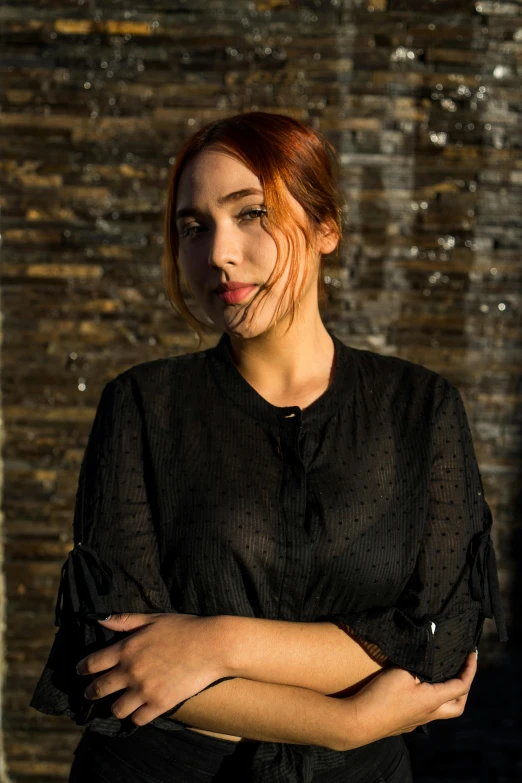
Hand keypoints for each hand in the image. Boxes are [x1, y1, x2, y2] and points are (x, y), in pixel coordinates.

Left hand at [76, 612, 225, 725]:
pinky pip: (137, 719)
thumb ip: (124, 621)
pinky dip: (136, 716)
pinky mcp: (160, 704)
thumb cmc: (184, 627)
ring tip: (118, 704)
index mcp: (127, 648)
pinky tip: (138, 711)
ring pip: (116, 709)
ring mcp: (144, 690)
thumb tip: (99, 620)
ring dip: (115, 706)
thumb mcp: (153, 619)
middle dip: (91, 692)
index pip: (93, 663)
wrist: (212, 645)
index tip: (80, 671)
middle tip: (91, 693)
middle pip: (99, 689)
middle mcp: (131, 671)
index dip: (83, 668)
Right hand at [346, 650, 477, 748]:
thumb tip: (430, 641)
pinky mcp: (403, 724)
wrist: (360, 722)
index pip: (462, 685)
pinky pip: (424, 713)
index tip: (472, 654)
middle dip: (464, 689)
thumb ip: (418, 658)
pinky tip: (416, 690)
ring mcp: (416, 722)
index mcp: (433, 700)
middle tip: (462, 671)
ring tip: (440, 679)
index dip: (470, 669)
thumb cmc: (382, 696)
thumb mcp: (402, 671)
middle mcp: (429, 714)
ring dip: (446, 696)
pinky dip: (428, 701)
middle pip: (457, 706)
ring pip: (440, 712)